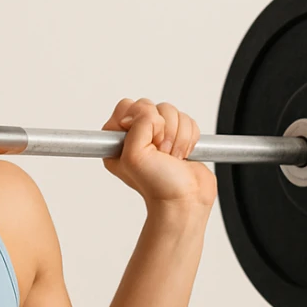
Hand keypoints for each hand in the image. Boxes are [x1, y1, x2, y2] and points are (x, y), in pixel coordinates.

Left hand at [100, 97, 217, 208]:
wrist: (184, 201)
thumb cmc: (158, 186)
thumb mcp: (134, 155)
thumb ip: (137, 124)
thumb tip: (147, 110)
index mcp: (117, 139)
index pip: (127, 106)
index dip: (141, 119)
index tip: (148, 142)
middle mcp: (137, 135)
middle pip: (152, 106)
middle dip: (163, 129)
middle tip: (161, 152)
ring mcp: (158, 136)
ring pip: (172, 112)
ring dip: (177, 136)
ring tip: (172, 157)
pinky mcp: (178, 137)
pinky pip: (187, 120)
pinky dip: (189, 137)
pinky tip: (183, 155)